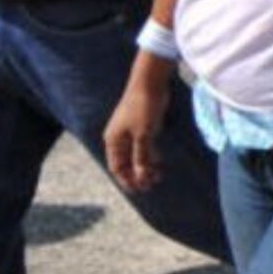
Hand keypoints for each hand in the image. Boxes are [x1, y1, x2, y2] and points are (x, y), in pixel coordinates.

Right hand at [104, 66, 171, 193]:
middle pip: (126, 163)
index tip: (139, 190)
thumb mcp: (143, 135)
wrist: (150, 83)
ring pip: (136, 156)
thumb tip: (141, 178)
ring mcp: (131, 132)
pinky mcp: (143, 127)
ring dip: (145, 167)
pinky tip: (159, 164)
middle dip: (137, 175)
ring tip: (157, 177)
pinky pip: (144, 147)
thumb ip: (142, 157)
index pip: (116, 167)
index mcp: (113, 140)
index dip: (126, 180)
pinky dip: (150, 156)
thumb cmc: (143, 108)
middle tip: (151, 185)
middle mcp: (119, 138)